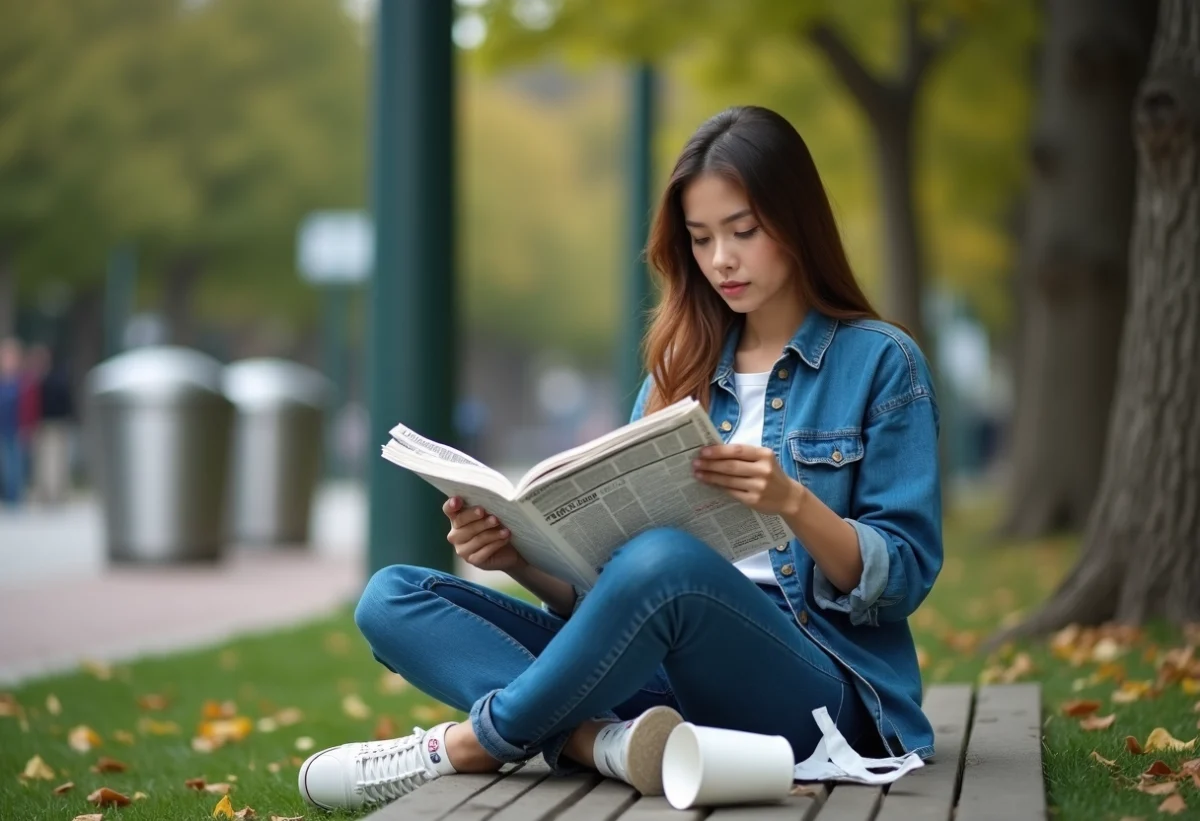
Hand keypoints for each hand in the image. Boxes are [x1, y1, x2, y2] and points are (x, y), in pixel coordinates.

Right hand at [443, 496, 528, 572]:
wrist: (509, 550)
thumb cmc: (498, 527)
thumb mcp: (492, 514)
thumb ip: (485, 508)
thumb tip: (490, 501)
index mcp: (457, 518)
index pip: (449, 510)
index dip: (451, 505)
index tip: (458, 501)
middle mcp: (456, 534)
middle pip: (461, 522)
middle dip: (476, 517)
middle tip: (492, 516)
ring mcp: (462, 549)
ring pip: (476, 538)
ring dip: (492, 533)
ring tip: (505, 530)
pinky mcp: (473, 560)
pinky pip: (484, 551)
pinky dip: (496, 543)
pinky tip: (505, 538)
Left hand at [692, 444, 806, 516]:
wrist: (788, 497)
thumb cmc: (771, 474)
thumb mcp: (763, 460)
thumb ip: (744, 455)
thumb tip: (715, 451)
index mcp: (764, 455)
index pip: (737, 451)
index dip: (718, 451)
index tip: (703, 451)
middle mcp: (763, 470)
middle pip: (731, 466)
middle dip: (710, 464)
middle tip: (695, 463)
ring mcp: (759, 486)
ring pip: (729, 480)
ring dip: (711, 477)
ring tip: (698, 473)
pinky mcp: (754, 500)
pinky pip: (732, 492)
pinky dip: (719, 487)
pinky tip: (709, 484)